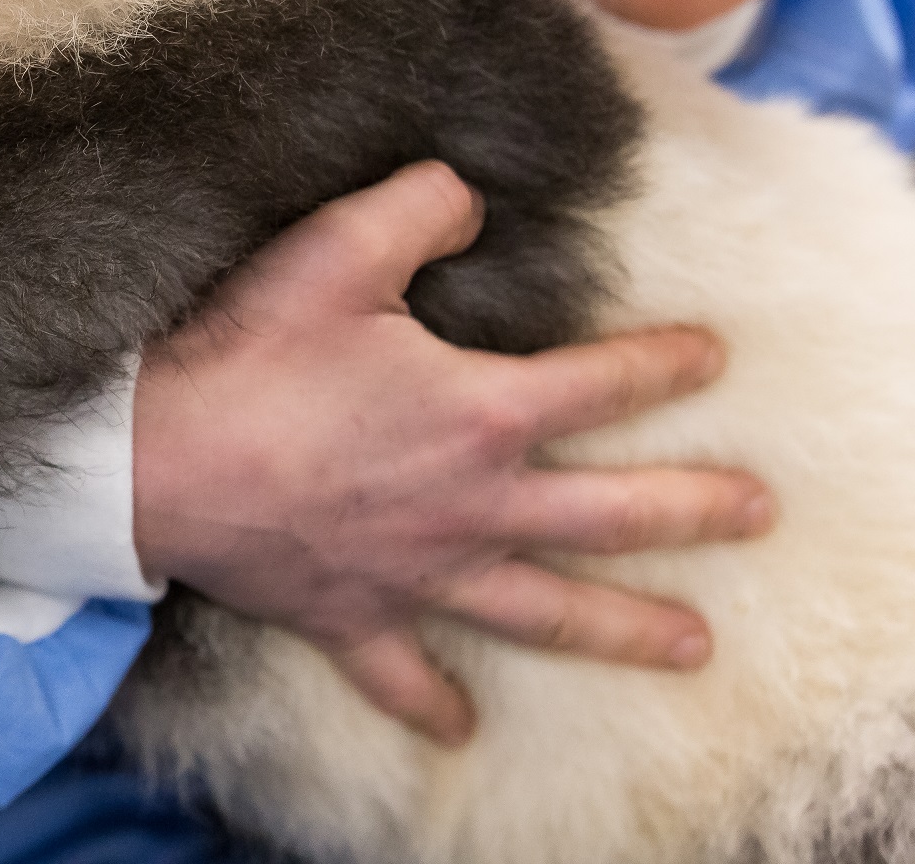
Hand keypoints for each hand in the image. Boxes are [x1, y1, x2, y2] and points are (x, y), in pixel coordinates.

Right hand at [132, 161, 773, 746]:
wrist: (156, 459)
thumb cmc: (249, 352)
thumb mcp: (337, 248)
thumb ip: (420, 206)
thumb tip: (469, 189)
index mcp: (481, 411)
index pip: (601, 383)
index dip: (665, 365)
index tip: (714, 357)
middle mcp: (473, 504)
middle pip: (610, 513)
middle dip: (693, 510)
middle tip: (758, 513)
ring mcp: (419, 572)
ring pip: (544, 610)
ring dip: (623, 629)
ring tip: (693, 646)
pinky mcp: (353, 615)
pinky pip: (403, 674)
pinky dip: (434, 704)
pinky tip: (464, 726)